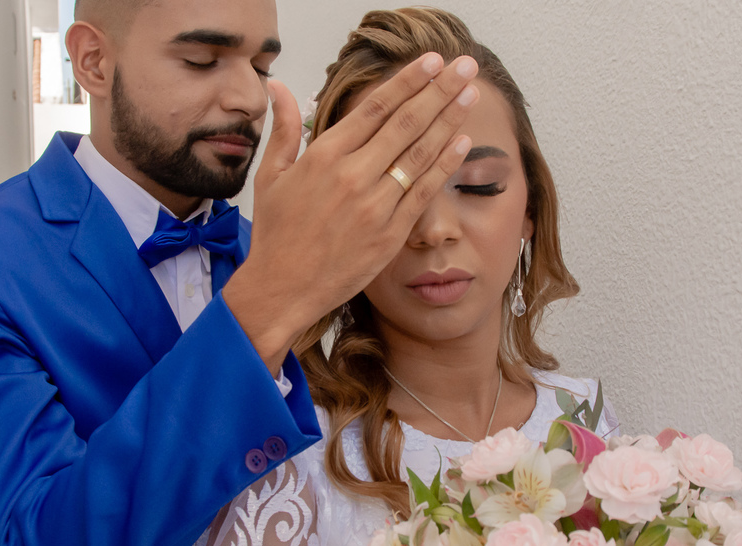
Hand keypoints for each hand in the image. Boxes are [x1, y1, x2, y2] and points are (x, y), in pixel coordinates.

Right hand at [222, 53, 479, 373]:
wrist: (282, 289)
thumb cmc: (275, 234)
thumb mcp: (270, 176)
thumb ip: (284, 129)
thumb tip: (279, 86)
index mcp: (323, 156)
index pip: (375, 108)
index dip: (407, 81)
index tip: (430, 61)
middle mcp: (352, 175)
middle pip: (406, 123)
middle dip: (439, 90)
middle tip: (464, 67)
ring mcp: (373, 205)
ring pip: (420, 154)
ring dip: (449, 120)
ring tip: (470, 94)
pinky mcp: (389, 234)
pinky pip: (423, 193)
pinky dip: (444, 166)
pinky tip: (461, 142)